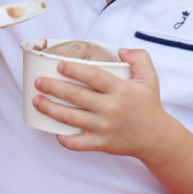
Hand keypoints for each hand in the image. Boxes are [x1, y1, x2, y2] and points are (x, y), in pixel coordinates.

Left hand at [32, 48, 176, 155]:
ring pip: (71, 118)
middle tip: (39, 82)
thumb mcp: (150, 78)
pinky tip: (53, 130)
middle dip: (53, 87)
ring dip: (50, 109)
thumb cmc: (149, 105)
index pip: (93, 76)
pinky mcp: (101, 143)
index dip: (74, 70)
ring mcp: (104, 127)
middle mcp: (111, 108)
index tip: (59, 65)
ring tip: (36, 100)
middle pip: (76, 96)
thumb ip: (139, 58)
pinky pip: (77, 143)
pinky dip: (64, 139)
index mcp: (121, 90)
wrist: (156, 137)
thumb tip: (120, 50)